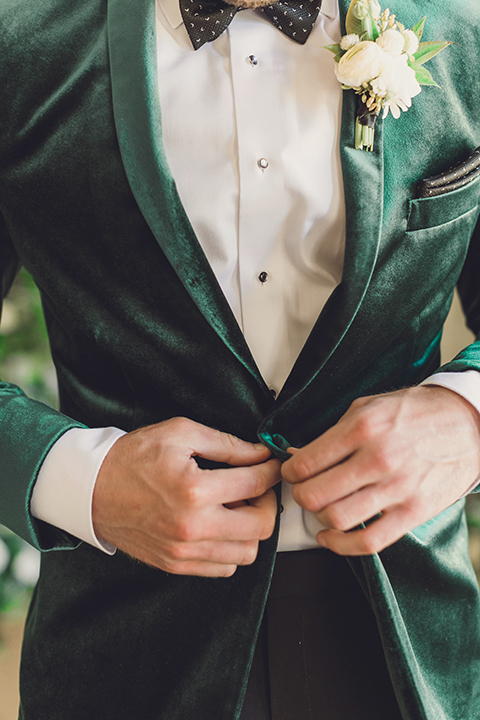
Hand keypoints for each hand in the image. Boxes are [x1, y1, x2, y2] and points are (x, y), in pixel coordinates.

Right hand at [92, 418, 280, 575]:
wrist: (92, 488)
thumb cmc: (131, 458)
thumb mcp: (180, 433)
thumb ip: (226, 444)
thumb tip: (258, 454)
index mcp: (194, 490)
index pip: (255, 483)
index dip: (271, 470)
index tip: (271, 465)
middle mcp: (192, 526)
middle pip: (261, 525)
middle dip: (268, 502)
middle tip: (258, 486)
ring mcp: (184, 551)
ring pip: (247, 552)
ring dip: (251, 528)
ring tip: (238, 507)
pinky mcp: (176, 564)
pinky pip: (223, 568)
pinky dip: (231, 548)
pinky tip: (221, 525)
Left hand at [282, 386, 479, 555]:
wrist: (466, 423)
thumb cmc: (416, 413)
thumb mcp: (368, 407)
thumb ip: (333, 432)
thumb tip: (298, 454)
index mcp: (362, 428)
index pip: (305, 463)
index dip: (289, 472)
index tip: (290, 472)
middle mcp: (378, 459)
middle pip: (315, 495)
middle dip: (300, 495)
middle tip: (302, 490)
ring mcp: (397, 489)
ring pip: (336, 519)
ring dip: (318, 518)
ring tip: (320, 508)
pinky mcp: (413, 512)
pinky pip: (367, 542)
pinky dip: (340, 545)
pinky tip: (330, 536)